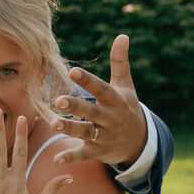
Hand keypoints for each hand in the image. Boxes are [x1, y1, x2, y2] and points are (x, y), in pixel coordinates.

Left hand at [51, 35, 146, 168]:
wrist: (140, 142)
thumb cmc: (126, 107)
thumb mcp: (125, 85)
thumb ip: (120, 62)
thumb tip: (122, 35)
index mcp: (115, 100)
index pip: (101, 89)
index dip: (87, 81)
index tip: (72, 71)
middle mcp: (111, 119)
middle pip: (93, 112)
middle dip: (76, 107)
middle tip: (58, 100)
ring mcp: (106, 136)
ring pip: (87, 133)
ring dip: (70, 129)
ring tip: (52, 124)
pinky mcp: (99, 152)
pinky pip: (84, 155)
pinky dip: (71, 157)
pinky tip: (56, 158)